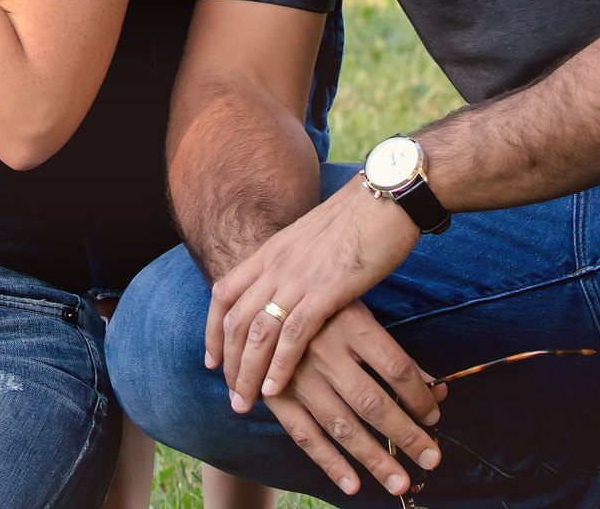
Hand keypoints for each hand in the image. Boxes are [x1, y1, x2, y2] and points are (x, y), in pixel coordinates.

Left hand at [208, 178, 435, 424]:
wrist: (387, 196)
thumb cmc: (361, 219)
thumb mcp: (314, 239)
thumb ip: (298, 263)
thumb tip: (297, 288)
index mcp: (271, 250)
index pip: (224, 293)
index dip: (213, 330)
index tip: (213, 360)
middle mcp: (276, 263)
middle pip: (235, 320)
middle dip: (228, 362)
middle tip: (229, 395)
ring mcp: (298, 276)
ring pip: (257, 332)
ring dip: (246, 372)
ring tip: (244, 403)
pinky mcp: (326, 290)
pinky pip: (292, 334)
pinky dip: (279, 365)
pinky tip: (274, 389)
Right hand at [248, 304, 449, 497]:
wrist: (263, 306)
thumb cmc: (324, 311)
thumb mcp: (360, 316)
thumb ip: (396, 356)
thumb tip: (438, 390)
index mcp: (351, 324)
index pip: (396, 367)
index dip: (420, 397)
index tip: (434, 417)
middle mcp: (324, 350)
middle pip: (372, 402)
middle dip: (406, 436)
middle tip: (432, 459)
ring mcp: (298, 376)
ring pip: (342, 426)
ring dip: (374, 459)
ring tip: (400, 483)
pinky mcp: (277, 396)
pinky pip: (305, 435)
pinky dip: (330, 463)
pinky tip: (353, 484)